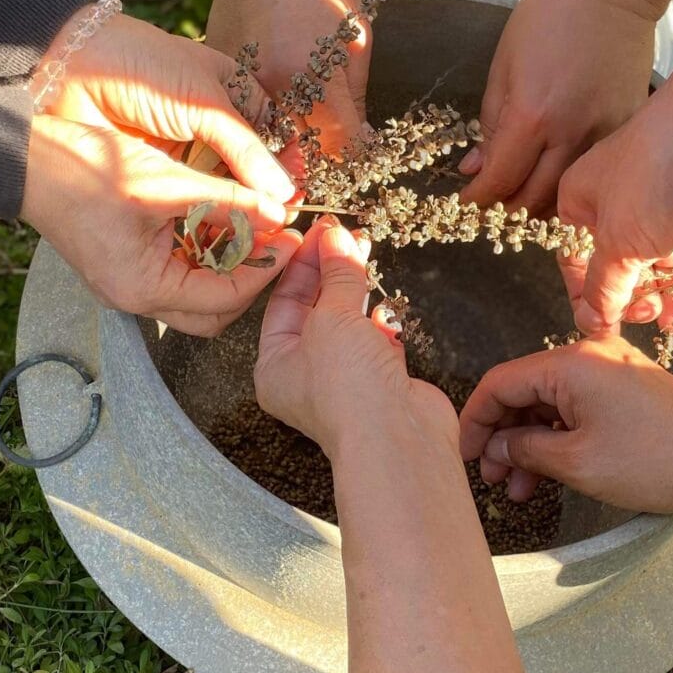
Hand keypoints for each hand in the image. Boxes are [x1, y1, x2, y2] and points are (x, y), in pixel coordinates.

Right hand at [25, 12, 301, 336]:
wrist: (27, 160)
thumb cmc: (86, 170)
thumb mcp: (166, 183)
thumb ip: (226, 201)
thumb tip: (278, 212)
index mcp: (145, 289)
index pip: (225, 298)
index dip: (264, 270)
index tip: (291, 238)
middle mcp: (136, 296)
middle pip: (214, 309)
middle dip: (250, 278)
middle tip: (276, 239)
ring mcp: (128, 282)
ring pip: (197, 289)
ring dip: (229, 263)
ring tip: (255, 224)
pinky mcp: (125, 262)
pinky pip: (177, 269)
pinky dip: (204, 250)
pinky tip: (221, 218)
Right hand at [207, 0, 369, 153]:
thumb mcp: (355, 32)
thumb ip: (354, 93)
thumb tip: (357, 136)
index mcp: (312, 78)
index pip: (338, 146)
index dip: (354, 153)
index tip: (358, 150)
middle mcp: (270, 88)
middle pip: (297, 152)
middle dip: (316, 156)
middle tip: (327, 143)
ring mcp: (238, 82)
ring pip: (263, 136)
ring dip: (281, 140)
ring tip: (296, 125)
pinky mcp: (217, 72)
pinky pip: (238, 108)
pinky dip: (255, 112)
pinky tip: (268, 95)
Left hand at [255, 218, 453, 456]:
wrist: (397, 440)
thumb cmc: (348, 393)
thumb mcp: (333, 319)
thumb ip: (338, 277)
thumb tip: (336, 239)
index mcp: (275, 365)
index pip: (283, 302)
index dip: (302, 263)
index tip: (318, 232)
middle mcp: (307, 375)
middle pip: (316, 310)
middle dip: (331, 271)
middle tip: (344, 235)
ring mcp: (345, 380)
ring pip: (348, 323)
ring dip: (357, 290)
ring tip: (365, 251)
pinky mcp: (381, 383)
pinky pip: (377, 342)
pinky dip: (382, 324)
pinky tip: (385, 308)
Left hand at [459, 0, 655, 210]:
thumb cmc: (550, 13)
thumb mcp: (503, 66)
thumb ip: (490, 124)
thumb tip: (476, 168)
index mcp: (532, 116)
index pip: (500, 182)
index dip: (478, 199)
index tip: (467, 201)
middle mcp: (571, 133)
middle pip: (534, 201)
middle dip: (506, 210)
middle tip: (491, 205)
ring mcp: (605, 134)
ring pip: (569, 195)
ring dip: (541, 205)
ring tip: (522, 197)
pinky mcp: (628, 127)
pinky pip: (596, 172)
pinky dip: (574, 185)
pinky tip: (558, 178)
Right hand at [459, 335, 672, 510]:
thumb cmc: (661, 459)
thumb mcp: (578, 462)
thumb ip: (527, 450)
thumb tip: (498, 448)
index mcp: (570, 364)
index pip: (500, 383)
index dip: (475, 422)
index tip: (465, 456)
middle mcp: (588, 357)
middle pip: (523, 392)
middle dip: (503, 438)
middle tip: (493, 479)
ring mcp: (610, 372)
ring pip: (550, 405)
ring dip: (530, 445)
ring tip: (521, 491)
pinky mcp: (626, 390)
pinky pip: (577, 409)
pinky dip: (559, 439)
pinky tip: (551, 474)